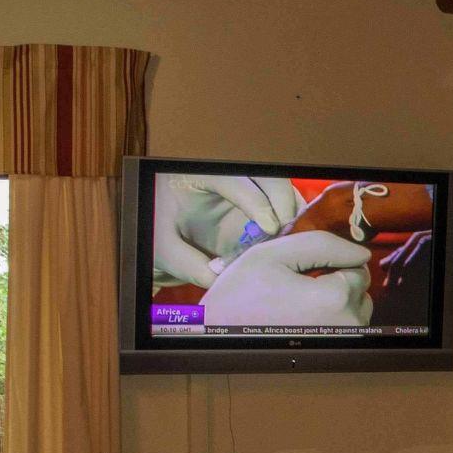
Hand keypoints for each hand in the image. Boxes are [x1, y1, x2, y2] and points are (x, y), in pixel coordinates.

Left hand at [152, 174, 302, 287]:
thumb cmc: (160, 236)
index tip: (270, 227)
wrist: (165, 237)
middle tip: (285, 229)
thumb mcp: (164, 250)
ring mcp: (245, 188)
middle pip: (265, 174)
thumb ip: (189, 265)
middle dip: (282, 199)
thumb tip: (222, 278)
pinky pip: (283, 204)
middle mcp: (226, 177)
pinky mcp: (257, 203)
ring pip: (280, 186)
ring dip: (291, 208)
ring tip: (290, 237)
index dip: (256, 201)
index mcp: (197, 177)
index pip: (233, 180)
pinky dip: (292, 218)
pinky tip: (288, 241)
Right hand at [201, 232, 373, 327]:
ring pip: (355, 311)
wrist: (217, 334)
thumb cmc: (241, 293)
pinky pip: (344, 329)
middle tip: (298, 285)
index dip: (334, 261)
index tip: (305, 268)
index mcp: (335, 299)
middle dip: (337, 281)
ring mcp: (341, 344)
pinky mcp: (332, 356)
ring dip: (335, 301)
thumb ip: (324, 245)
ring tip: (297, 301)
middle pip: (361, 291)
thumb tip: (362, 253)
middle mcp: (346, 326)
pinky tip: (300, 317)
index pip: (359, 268)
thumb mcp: (275, 253)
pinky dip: (329, 319)